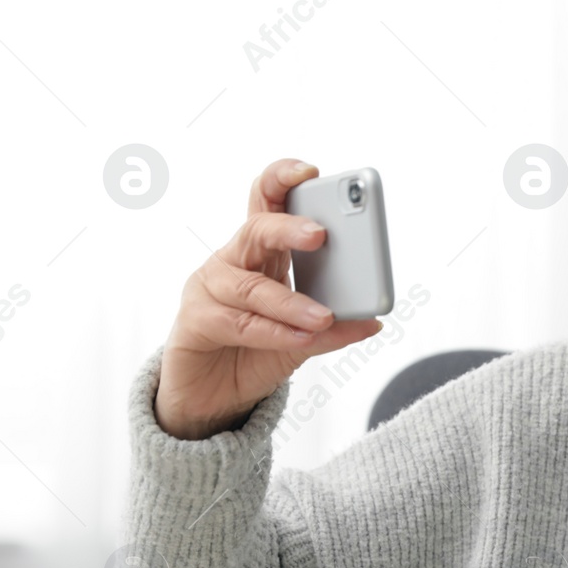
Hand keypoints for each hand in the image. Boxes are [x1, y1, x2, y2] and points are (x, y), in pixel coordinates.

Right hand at [154, 159, 382, 439]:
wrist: (215, 396)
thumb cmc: (257, 352)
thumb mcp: (303, 337)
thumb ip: (331, 326)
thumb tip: (372, 319)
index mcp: (263, 252)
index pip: (267, 200)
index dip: (282, 179)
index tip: (310, 170)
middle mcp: (233, 261)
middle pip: (255, 229)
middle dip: (287, 229)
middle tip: (320, 235)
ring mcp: (209, 288)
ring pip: (250, 286)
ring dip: (291, 302)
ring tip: (323, 316)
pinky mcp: (196, 321)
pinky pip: (238, 323)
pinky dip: (274, 332)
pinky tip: (301, 338)